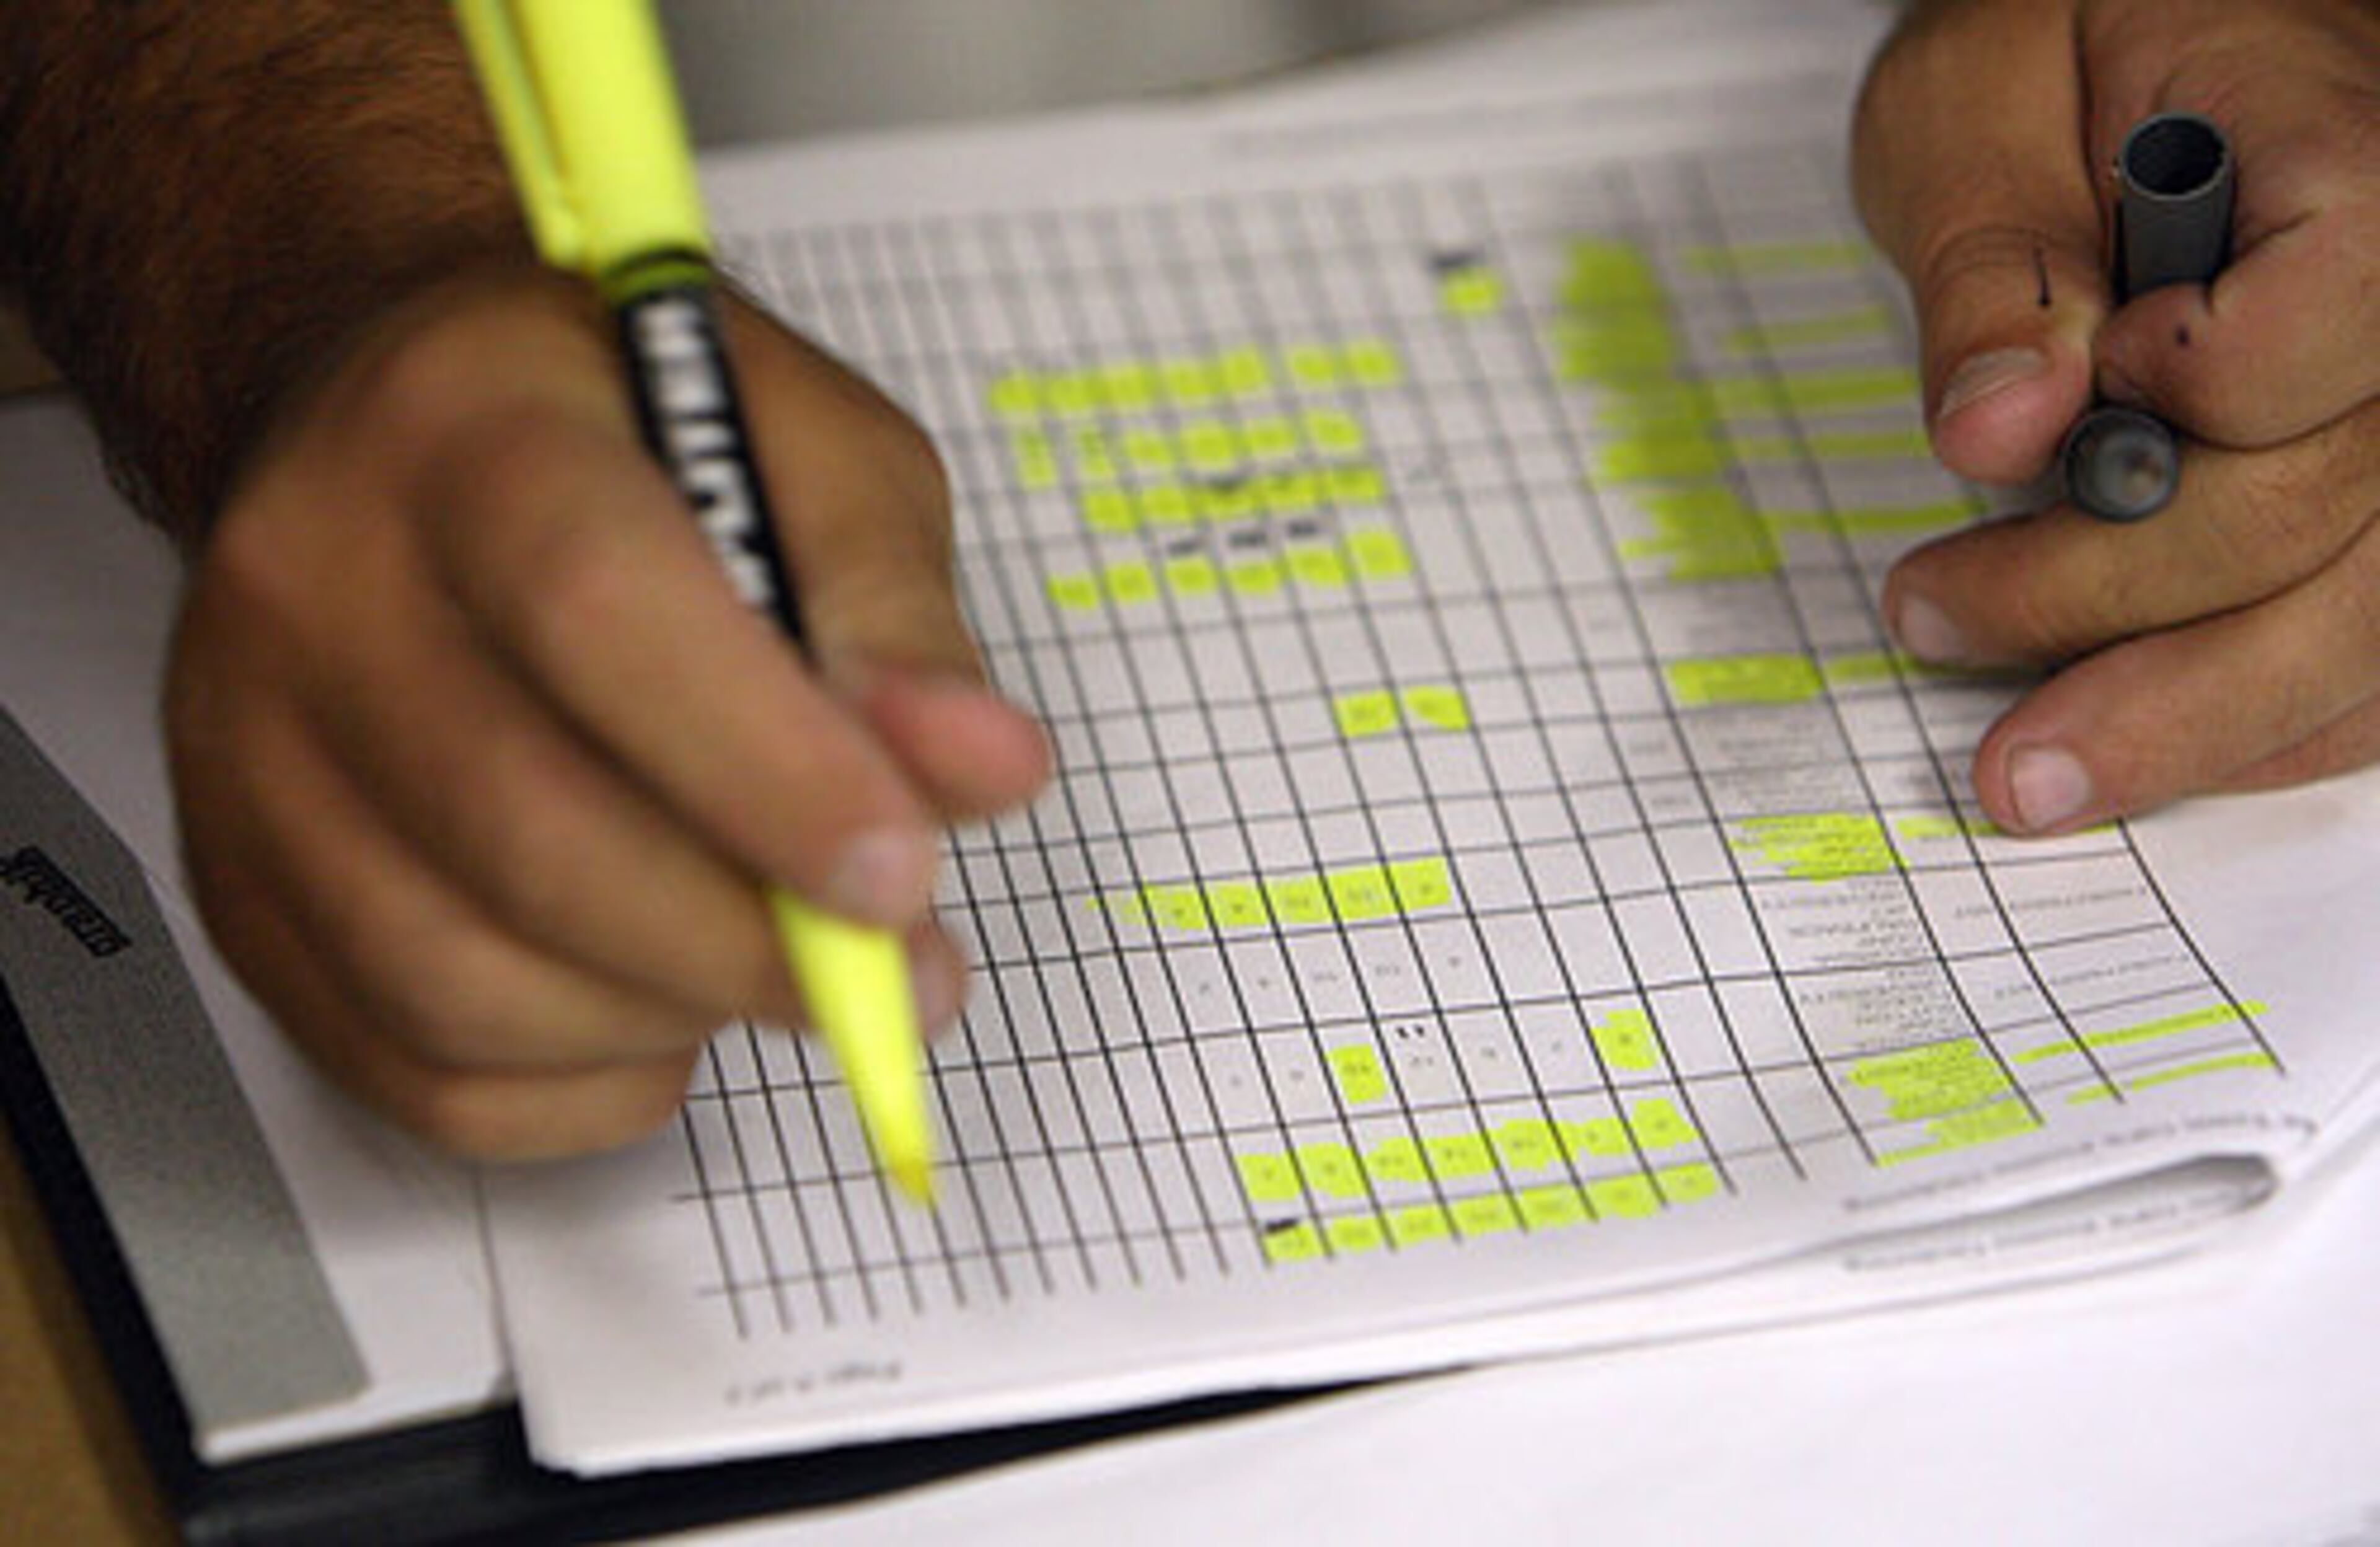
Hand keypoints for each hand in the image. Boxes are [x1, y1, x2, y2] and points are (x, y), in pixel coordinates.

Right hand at [165, 269, 1049, 1158]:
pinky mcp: (241, 884)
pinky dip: (576, 1092)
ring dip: (670, 1018)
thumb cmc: (629, 441)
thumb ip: (895, 613)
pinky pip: (409, 1068)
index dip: (767, 771)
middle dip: (747, 943)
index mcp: (469, 436)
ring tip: (779, 968)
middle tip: (901, 971)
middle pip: (522, 829)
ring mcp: (246, 751)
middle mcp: (319, 588)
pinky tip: (662, 1015)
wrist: (402, 429)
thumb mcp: (811, 454)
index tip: (904, 874)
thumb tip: (978, 772)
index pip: (596, 613)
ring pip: (458, 980)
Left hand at [1853, 0, 2379, 833]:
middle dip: (2114, 605)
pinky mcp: (2377, 501)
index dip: (2180, 396)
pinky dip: (2256, 720)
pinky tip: (2144, 748)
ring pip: (2364, 619)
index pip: (2323, 324)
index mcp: (2350, 156)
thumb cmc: (2061, 53)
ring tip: (2026, 767)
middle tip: (1935, 621)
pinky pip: (2368, 650)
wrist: (2133, 50)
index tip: (2037, 414)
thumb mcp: (1971, 104)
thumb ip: (1991, 260)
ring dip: (2187, 715)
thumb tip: (2002, 429)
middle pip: (2328, 508)